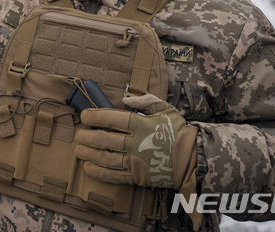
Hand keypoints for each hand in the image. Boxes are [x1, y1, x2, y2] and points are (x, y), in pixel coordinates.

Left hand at [76, 94, 196, 189]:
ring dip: (88, 154)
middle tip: (78, 134)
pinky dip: (98, 172)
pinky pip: (114, 176)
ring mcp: (136, 162)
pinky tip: (87, 167)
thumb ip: (145, 100)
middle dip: (87, 136)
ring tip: (78, 150)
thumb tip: (124, 98)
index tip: (84, 116)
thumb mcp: (166, 109)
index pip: (112, 119)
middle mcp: (136, 144)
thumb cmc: (179, 132)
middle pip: (104, 140)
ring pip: (106, 158)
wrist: (195, 160)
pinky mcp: (137, 177)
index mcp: (142, 125)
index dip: (95, 116)